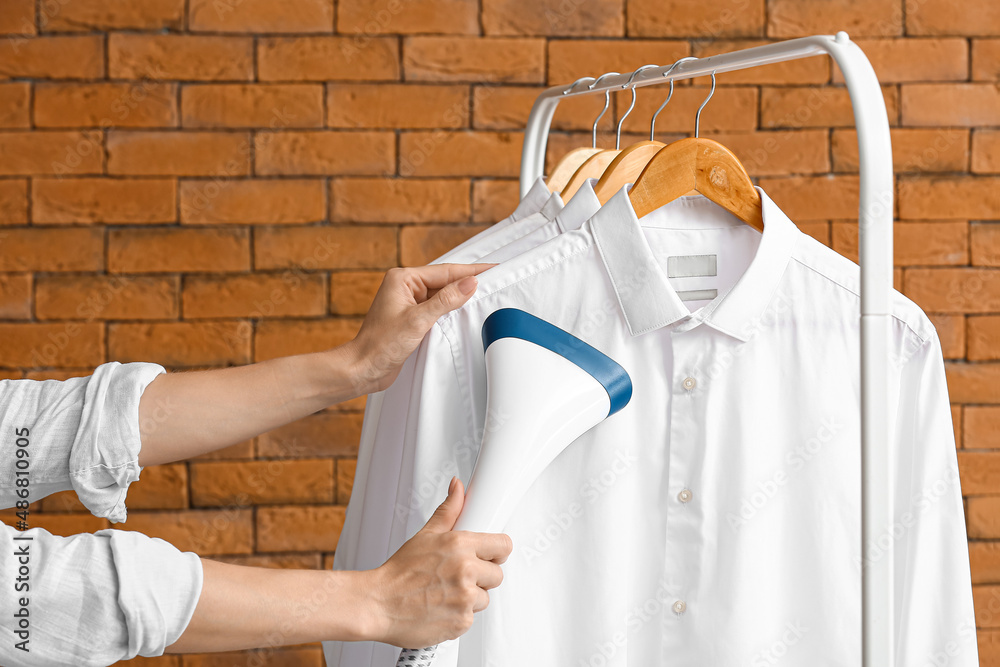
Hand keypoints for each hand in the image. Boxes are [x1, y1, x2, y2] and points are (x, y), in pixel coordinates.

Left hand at [347, 264, 495, 393]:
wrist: (363, 369)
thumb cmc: (381, 344)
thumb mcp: (418, 320)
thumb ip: (446, 300)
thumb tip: (470, 283)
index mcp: (403, 279)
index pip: (445, 271)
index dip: (471, 271)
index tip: (493, 268)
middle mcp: (405, 287)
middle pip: (445, 281)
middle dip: (468, 283)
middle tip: (497, 280)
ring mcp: (409, 303)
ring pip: (442, 296)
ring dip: (461, 298)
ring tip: (487, 295)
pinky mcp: (412, 319)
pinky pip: (438, 310)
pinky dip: (452, 311)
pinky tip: (466, 313)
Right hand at [364, 476, 512, 647]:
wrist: (378, 604)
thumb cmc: (399, 572)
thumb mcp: (426, 535)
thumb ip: (449, 510)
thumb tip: (458, 488)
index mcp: (460, 545)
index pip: (503, 545)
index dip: (497, 551)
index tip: (490, 555)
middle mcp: (466, 570)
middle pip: (497, 574)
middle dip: (482, 576)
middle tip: (458, 576)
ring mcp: (465, 597)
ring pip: (485, 597)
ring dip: (470, 597)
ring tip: (445, 592)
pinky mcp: (462, 621)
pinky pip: (471, 616)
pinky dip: (459, 615)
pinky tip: (441, 607)